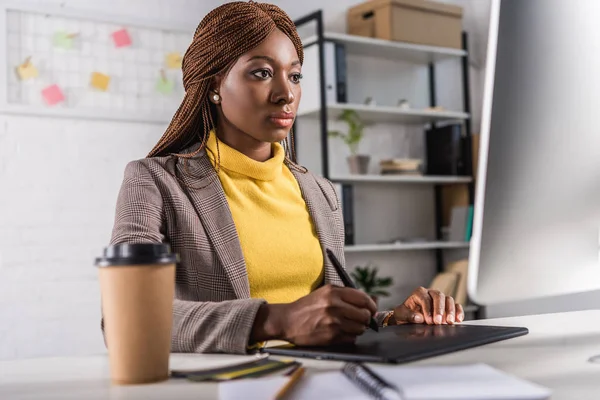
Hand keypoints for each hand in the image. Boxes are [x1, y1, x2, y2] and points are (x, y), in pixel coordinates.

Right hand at [253, 284, 376, 345]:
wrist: (287, 320)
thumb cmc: (306, 307)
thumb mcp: (324, 293)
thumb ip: (345, 294)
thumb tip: (369, 301)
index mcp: (333, 292)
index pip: (363, 298)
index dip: (371, 305)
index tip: (372, 309)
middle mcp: (335, 305)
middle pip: (365, 314)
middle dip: (366, 318)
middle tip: (361, 319)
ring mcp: (333, 321)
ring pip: (360, 328)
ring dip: (358, 329)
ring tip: (349, 326)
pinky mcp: (331, 336)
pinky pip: (352, 338)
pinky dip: (350, 337)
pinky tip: (341, 332)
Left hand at [391, 287, 463, 325]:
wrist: (408, 318)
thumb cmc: (405, 315)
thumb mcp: (401, 314)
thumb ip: (409, 315)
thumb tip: (419, 318)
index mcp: (419, 293)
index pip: (425, 298)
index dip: (427, 309)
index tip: (429, 321)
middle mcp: (431, 293)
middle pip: (439, 296)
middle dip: (440, 309)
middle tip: (439, 322)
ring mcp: (440, 299)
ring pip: (449, 300)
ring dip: (450, 311)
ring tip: (449, 322)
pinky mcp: (447, 306)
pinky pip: (456, 305)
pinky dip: (458, 312)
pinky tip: (458, 320)